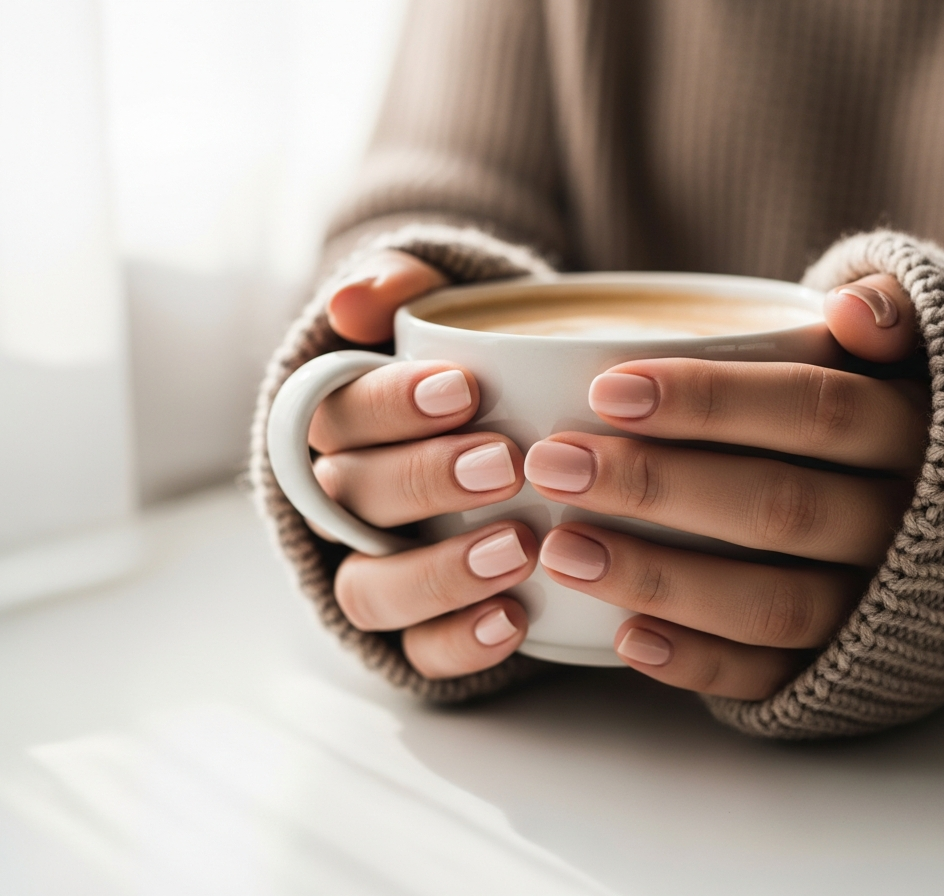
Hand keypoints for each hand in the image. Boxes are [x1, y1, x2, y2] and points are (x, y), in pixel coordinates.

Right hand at [311, 250, 538, 676]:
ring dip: (439, 572)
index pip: (336, 415)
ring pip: (372, 589)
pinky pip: (417, 651)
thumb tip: (351, 303)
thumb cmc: (474, 366)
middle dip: (425, 480)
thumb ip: (401, 285)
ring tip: (517, 546)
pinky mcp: (417, 627)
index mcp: (340, 424)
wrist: (516, 427)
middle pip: (352, 499)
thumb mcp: (443, 306)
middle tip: (505, 461)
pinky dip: (458, 642)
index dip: (390, 405)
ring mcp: (376, 568)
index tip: (465, 389)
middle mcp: (344, 502)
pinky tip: (515, 619)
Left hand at [528, 274, 927, 699]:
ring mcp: (878, 608)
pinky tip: (625, 637)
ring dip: (660, 579)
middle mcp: (906, 527)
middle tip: (555, 464)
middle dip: (658, 486)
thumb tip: (847, 312)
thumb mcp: (922, 351)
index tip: (607, 391)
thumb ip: (891, 309)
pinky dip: (701, 664)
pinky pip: (776, 677)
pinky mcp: (850, 672)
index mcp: (918, 435)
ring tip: (562, 549)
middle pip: (779, 508)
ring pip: (772, 604)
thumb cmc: (904, 418)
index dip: (712, 402)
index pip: (815, 412)